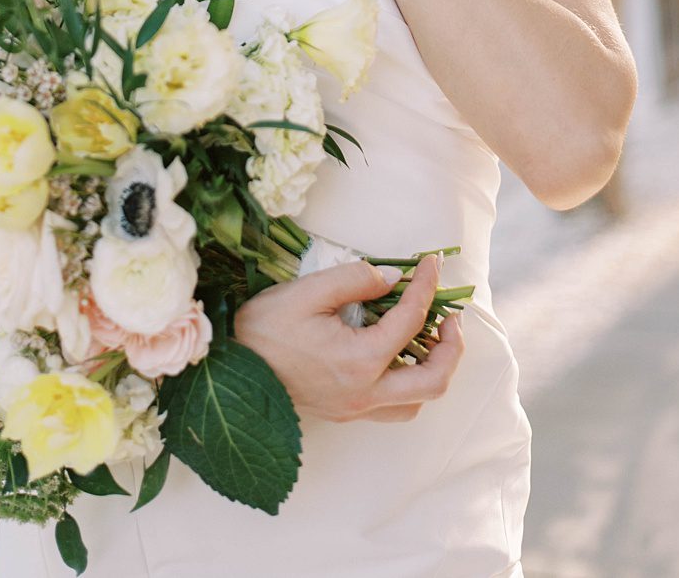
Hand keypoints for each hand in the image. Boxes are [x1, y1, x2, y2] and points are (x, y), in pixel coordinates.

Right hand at [234, 254, 464, 423]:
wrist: (227, 369)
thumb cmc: (260, 330)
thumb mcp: (304, 292)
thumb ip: (353, 280)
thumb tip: (392, 279)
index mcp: (359, 360)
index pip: (411, 320)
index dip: (427, 288)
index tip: (431, 265)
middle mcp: (364, 392)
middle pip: (433, 379)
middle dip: (451, 347)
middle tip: (450, 318)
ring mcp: (355, 408)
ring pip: (417, 402)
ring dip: (433, 371)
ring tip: (429, 342)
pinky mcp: (344, 413)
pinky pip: (392, 408)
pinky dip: (407, 386)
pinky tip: (396, 362)